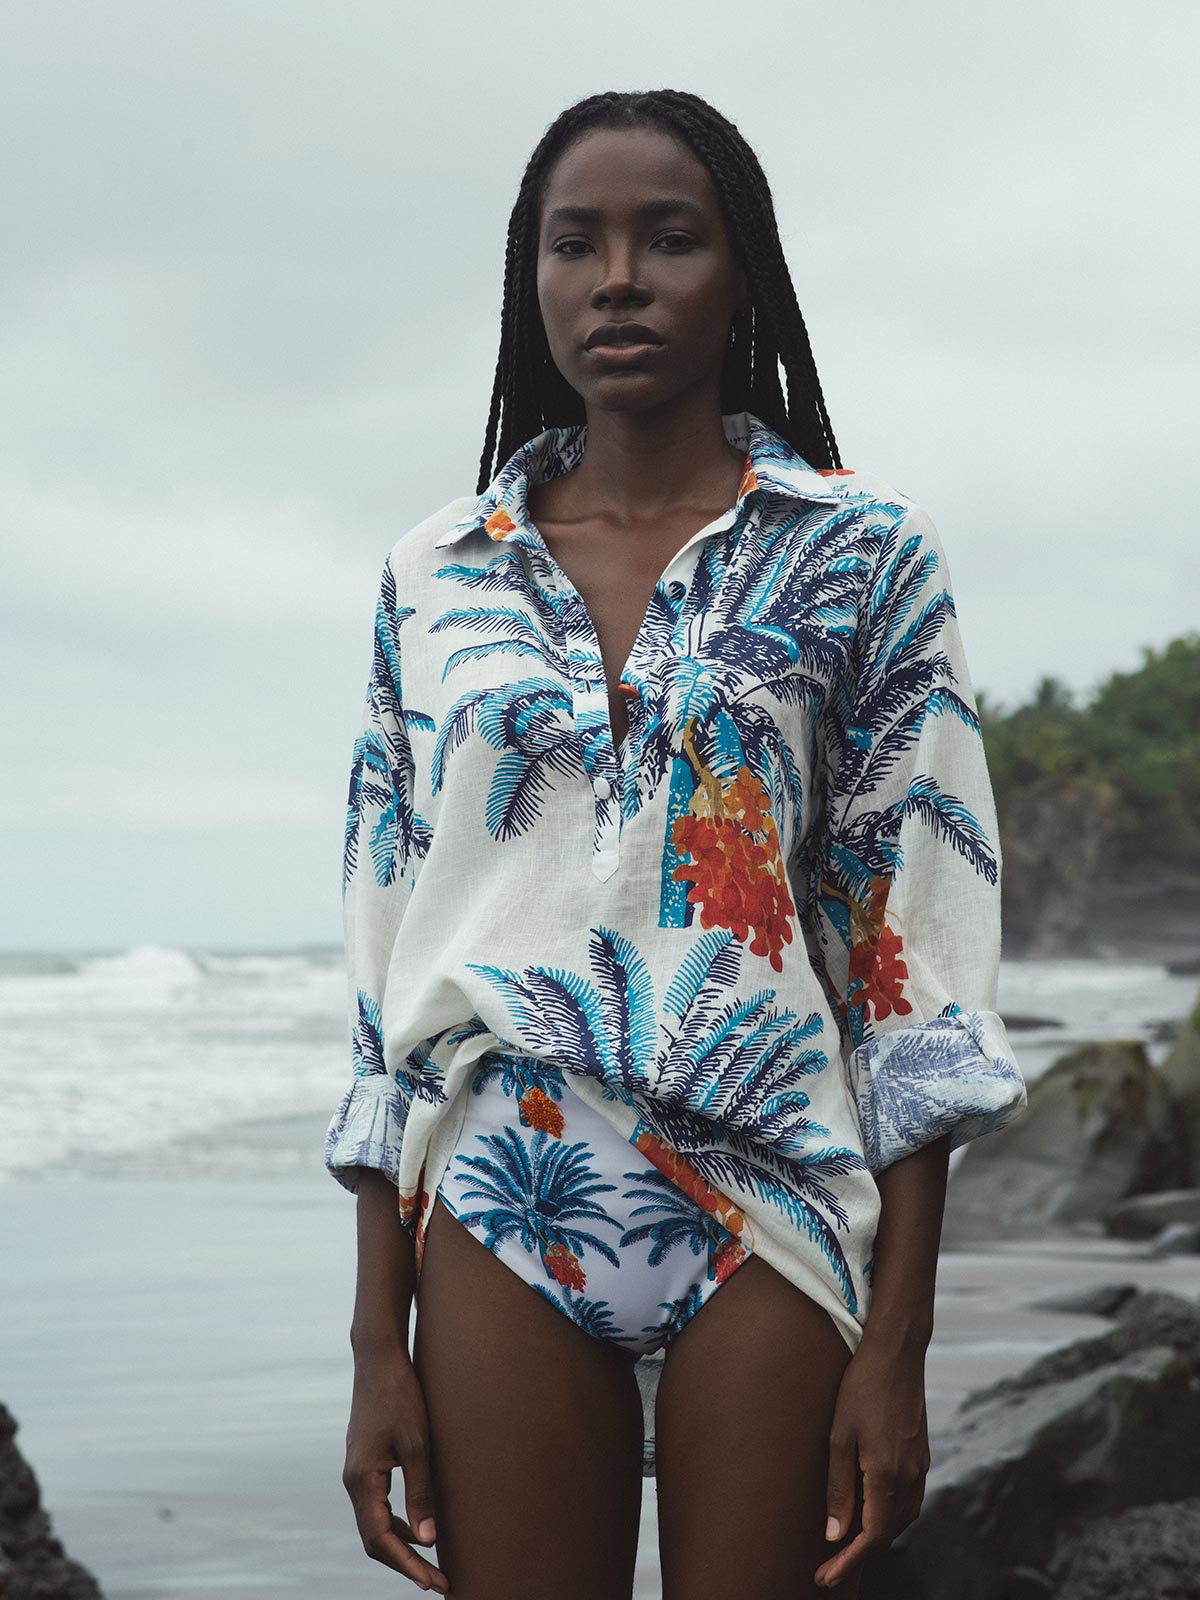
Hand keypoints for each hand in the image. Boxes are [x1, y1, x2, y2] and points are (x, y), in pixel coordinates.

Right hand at [342, 1344, 448, 1593]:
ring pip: (374, 1524)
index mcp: (362, 1479)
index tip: (431, 1583)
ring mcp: (357, 1472)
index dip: (406, 1565)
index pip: (380, 1538)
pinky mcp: (365, 1463)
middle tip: (438, 1582)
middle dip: (405, 1563)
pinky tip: (419, 1527)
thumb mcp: (418, 1444)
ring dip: (401, 1546)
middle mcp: (353, 1481)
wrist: (379, 1359)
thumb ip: (421, 1492)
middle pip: (374, 1538)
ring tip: (432, 1564)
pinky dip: (396, 1523)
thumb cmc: (401, 1396)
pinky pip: (377, 1506)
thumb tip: (428, 1540)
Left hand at [813, 1335, 929, 1589]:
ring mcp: (920, 1465)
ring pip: (901, 1518)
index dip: (848, 1561)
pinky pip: (909, 1499)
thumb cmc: (861, 1387)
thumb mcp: (839, 1436)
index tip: (825, 1577)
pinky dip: (890, 1514)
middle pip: (888, 1533)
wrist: (897, 1352)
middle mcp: (910, 1477)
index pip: (871, 1537)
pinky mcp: (921, 1454)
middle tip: (829, 1565)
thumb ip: (838, 1488)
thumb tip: (835, 1535)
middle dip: (860, 1553)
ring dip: (876, 1535)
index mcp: (887, 1475)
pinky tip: (871, 1509)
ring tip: (847, 1544)